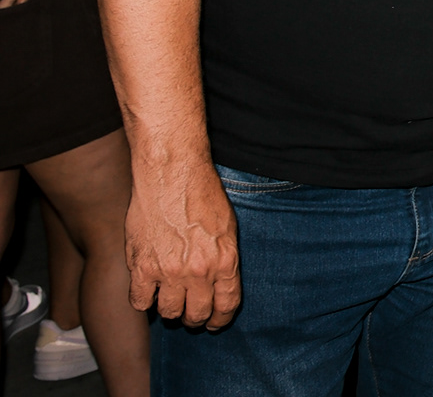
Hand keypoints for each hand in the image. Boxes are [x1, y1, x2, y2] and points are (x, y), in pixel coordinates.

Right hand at [126, 160, 241, 328]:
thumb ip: (224, 259)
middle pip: (196, 314)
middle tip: (191, 313)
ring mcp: (169, 271)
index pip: (226, 306)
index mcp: (225, 261)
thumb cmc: (202, 195)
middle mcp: (198, 271)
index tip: (214, 323)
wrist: (172, 175)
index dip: (220, 320)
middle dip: (195, 317)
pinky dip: (144, 300)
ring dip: (170, 309)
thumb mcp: (228, 227)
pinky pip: (140, 302)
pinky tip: (148, 289)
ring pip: (168, 313)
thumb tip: (220, 283)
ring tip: (170, 298)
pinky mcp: (142, 267)